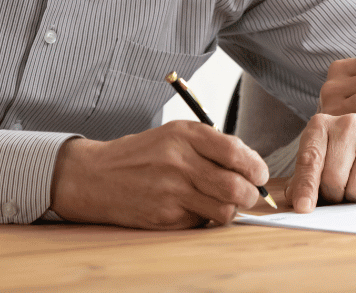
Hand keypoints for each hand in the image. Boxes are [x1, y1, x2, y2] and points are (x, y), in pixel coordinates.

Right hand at [50, 120, 267, 228]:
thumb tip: (250, 164)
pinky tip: (195, 207)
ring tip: (225, 202)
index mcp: (185, 135)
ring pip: (223, 210)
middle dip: (251, 194)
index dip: (255, 167)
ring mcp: (171, 192)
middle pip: (235, 186)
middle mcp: (179, 162)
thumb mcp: (175, 134)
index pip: (235, 153)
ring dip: (232, 209)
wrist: (96, 176)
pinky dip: (206, 217)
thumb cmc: (143, 154)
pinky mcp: (164, 217)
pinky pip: (201, 222)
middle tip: (251, 194)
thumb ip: (212, 145)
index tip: (260, 174)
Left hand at [284, 113, 355, 212]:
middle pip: (334, 180)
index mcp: (321, 126)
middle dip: (335, 195)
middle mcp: (348, 123)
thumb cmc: (340, 160)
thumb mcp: (316, 165)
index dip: (306, 187)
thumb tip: (299, 203)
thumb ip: (302, 182)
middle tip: (340, 189)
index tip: (304, 207)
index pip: (310, 160)